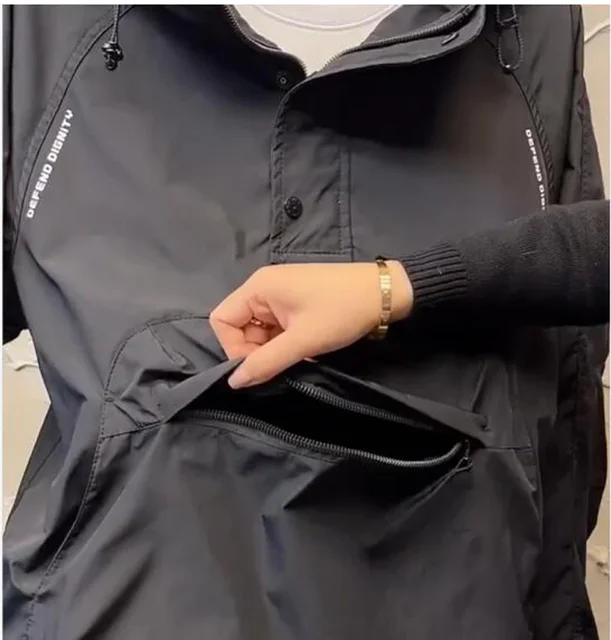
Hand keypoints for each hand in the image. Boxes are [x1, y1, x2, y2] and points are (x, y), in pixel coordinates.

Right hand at [210, 261, 412, 388]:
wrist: (385, 293)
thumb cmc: (342, 312)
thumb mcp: (303, 340)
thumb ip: (265, 362)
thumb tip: (234, 382)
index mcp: (258, 287)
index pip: (222, 321)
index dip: (234, 348)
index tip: (261, 365)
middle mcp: (263, 287)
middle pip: (239, 327)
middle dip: (256, 350)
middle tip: (284, 362)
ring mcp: (280, 294)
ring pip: (259, 330)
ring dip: (273, 348)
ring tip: (300, 354)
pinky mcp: (295, 302)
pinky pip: (276, 326)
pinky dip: (285, 342)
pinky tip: (307, 348)